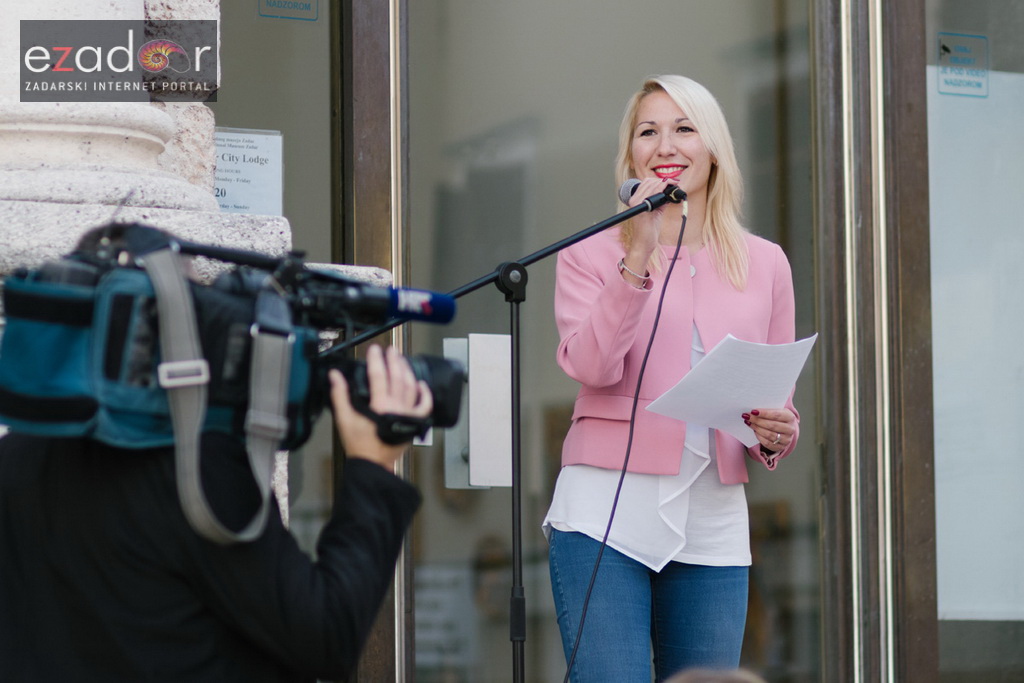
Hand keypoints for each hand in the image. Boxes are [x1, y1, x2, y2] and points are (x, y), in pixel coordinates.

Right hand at [329, 345, 432, 468]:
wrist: (374, 464)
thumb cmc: (360, 445)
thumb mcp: (345, 420)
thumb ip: (340, 396)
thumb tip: (335, 376)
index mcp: (380, 405)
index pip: (378, 375)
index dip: (376, 360)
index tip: (374, 349)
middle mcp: (397, 407)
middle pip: (397, 377)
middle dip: (394, 360)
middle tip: (391, 350)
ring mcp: (408, 413)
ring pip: (411, 387)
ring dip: (407, 371)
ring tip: (402, 360)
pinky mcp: (414, 422)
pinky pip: (424, 405)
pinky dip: (425, 394)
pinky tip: (421, 384)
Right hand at [622, 177, 675, 274]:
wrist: (644, 243)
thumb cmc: (649, 229)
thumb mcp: (655, 211)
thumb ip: (660, 201)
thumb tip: (670, 191)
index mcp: (635, 200)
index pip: (646, 182)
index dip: (659, 180)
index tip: (671, 182)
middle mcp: (634, 200)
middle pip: (649, 182)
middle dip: (664, 181)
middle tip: (675, 184)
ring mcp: (638, 205)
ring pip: (653, 186)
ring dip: (666, 184)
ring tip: (675, 188)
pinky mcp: (643, 211)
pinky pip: (654, 195)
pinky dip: (664, 191)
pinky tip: (671, 195)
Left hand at [742, 408, 795, 451]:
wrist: (784, 429)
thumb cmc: (777, 418)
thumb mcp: (776, 411)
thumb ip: (768, 410)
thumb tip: (753, 411)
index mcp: (790, 417)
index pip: (777, 415)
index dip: (764, 413)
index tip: (753, 411)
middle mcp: (790, 429)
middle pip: (772, 425)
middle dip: (758, 421)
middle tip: (747, 417)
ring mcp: (786, 440)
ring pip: (769, 435)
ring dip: (757, 428)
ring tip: (749, 423)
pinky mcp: (781, 447)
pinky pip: (768, 443)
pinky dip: (759, 437)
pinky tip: (754, 431)